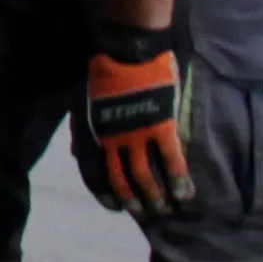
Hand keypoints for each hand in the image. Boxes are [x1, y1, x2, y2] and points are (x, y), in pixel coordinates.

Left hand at [75, 46, 194, 215]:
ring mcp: (137, 136)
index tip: (116, 206)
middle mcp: (111, 141)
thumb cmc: (102, 71)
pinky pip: (171, 162)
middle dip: (133, 200)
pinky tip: (184, 194)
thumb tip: (77, 154)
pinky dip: (177, 181)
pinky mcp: (162, 128)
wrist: (127, 49)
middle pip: (121, 180)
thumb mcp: (80, 103)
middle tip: (144, 212)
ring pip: (145, 177)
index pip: (94, 174)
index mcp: (90, 135)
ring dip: (155, 197)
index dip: (105, 194)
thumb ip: (81, 131)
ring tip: (164, 209)